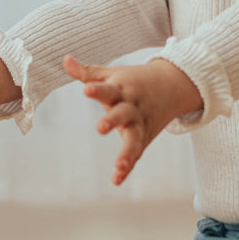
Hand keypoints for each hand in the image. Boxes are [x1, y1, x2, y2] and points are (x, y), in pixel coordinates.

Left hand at [64, 55, 201, 185]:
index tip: (86, 90)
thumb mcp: (113, 74)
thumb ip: (88, 72)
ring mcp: (140, 124)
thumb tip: (65, 59)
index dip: (97, 90)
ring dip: (127, 151)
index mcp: (122, 90)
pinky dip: (127, 168)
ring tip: (118, 164)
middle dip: (113, 120)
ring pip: (134, 139)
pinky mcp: (144, 139)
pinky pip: (135, 155)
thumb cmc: (134, 80)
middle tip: (100, 128)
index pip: (107, 89)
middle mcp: (132, 107)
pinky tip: (116, 179)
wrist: (172, 86)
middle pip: (122, 114)